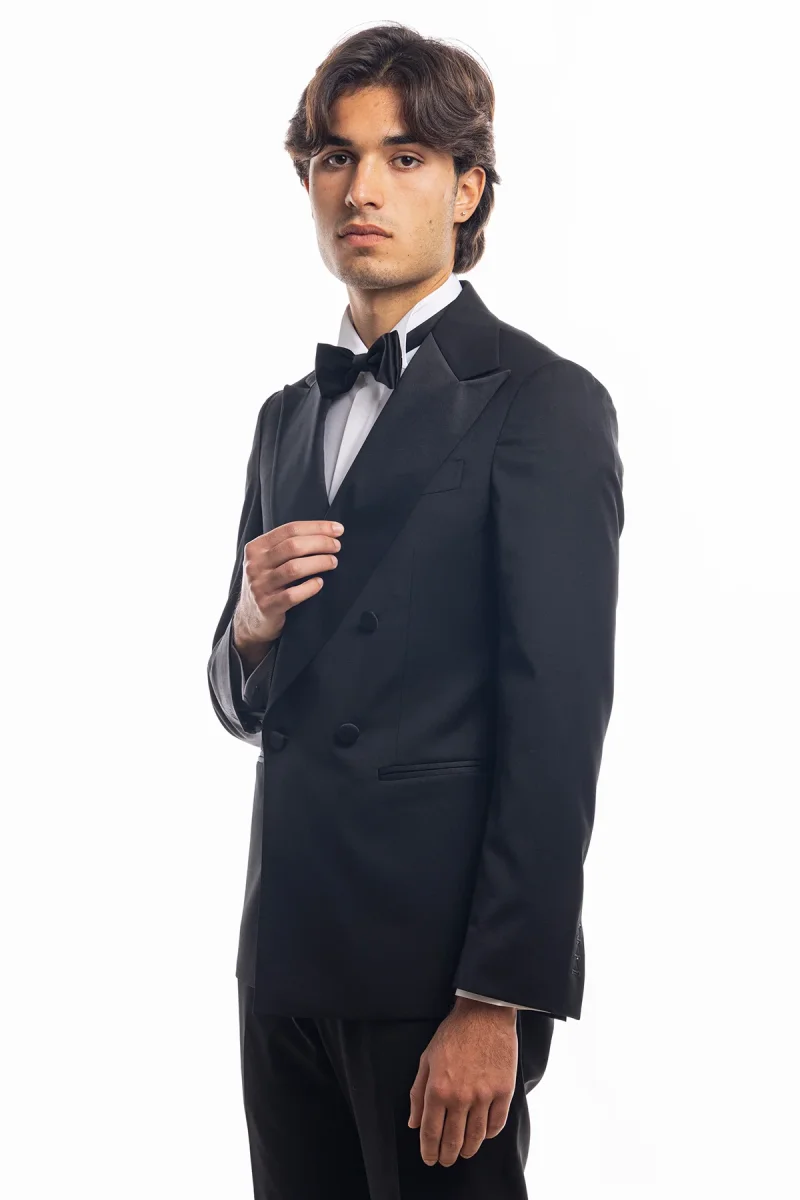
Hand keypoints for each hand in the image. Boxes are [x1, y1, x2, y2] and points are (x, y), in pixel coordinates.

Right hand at [233, 520, 343, 648]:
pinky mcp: (267, 607)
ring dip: (319, 562)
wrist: (251, 619)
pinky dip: (310, 587)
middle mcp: (255, 565)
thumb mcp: (268, 561)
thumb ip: (286, 546)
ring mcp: (259, 586)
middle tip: (337, 546)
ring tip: (333, 562)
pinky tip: (320, 583)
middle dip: (320, 543)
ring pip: (294, 568)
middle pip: (293, 546)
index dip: (316, 527)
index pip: (290, 529)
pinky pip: (292, 595)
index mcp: (256, 548)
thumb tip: (325, 533)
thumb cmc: (268, 584)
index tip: (337, 529)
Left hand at [408, 999, 517, 1166]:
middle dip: (447, 1155)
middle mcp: (461, 1096)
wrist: (484, 1014)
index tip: (429, 1158)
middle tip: (445, 1160)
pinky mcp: (504, 1091)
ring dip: (468, 1149)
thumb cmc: (453, 1033)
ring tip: (463, 1152)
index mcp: (438, 1089)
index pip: (431, 1131)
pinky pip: (496, 1123)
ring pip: (476, 1137)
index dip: (429, 1150)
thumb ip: (418, 1093)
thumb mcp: (427, 1059)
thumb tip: (414, 1122)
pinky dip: (489, 1134)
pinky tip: (484, 1135)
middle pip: (453, 1139)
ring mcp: (484, 1095)